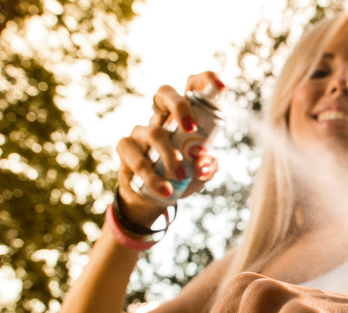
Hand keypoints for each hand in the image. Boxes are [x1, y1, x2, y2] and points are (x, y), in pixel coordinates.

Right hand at [115, 71, 223, 224]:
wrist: (152, 197)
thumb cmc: (181, 177)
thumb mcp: (200, 174)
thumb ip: (207, 168)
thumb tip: (204, 163)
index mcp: (183, 116)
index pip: (192, 86)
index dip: (206, 80)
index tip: (222, 87)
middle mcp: (161, 117)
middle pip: (164, 93)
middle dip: (180, 106)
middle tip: (191, 129)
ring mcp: (141, 130)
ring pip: (153, 132)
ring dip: (170, 155)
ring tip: (182, 176)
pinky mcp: (126, 148)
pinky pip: (138, 158)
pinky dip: (153, 176)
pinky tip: (165, 190)